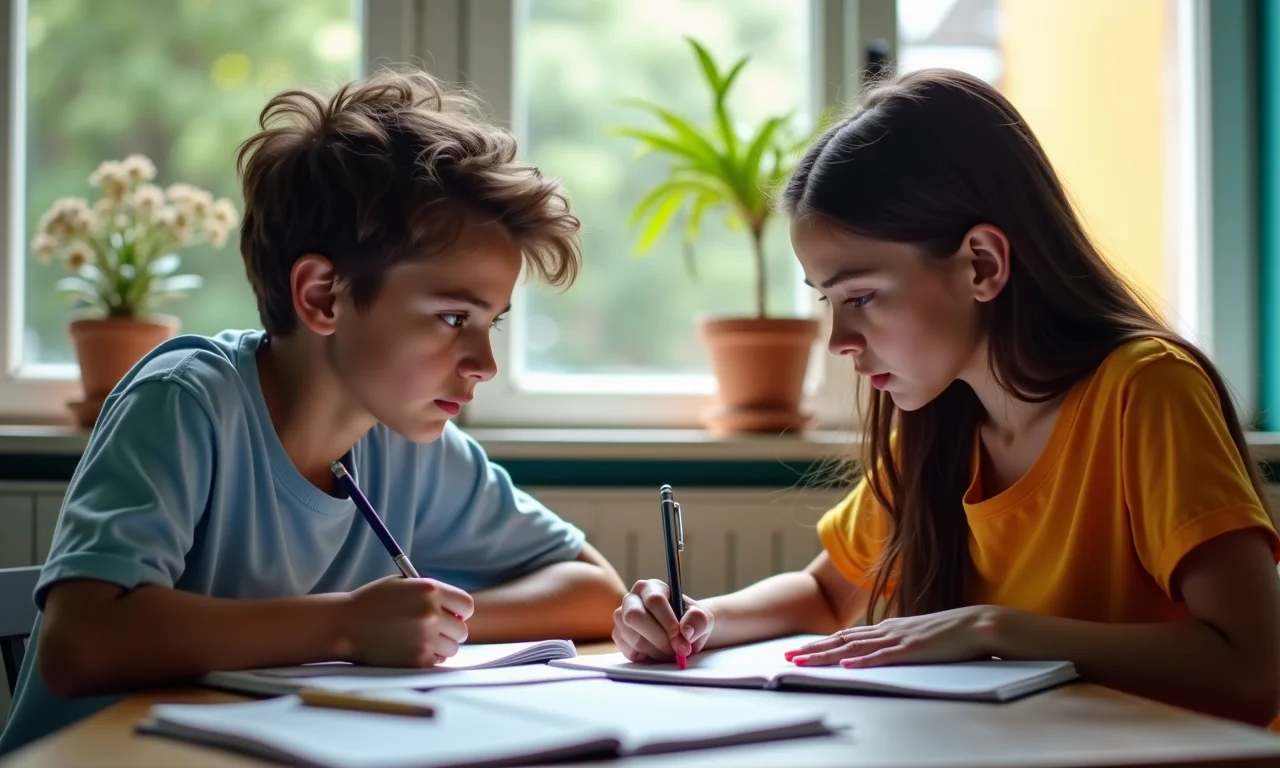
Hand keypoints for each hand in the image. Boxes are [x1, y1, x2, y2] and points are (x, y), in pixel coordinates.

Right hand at [343, 576, 474, 666]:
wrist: (345, 625)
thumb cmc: (373, 602)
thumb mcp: (404, 585)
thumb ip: (432, 594)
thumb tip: (457, 611)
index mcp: (430, 590)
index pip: (466, 605)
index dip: (460, 612)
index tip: (451, 615)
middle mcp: (431, 613)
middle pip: (462, 630)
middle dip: (450, 631)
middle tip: (434, 631)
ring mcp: (425, 638)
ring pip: (452, 649)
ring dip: (440, 647)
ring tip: (420, 640)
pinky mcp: (417, 659)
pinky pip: (437, 661)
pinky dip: (429, 658)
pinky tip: (411, 649)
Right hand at [613, 579, 712, 662]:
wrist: (681, 635)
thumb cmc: (690, 622)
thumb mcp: (702, 619)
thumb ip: (698, 620)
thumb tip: (686, 631)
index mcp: (651, 587)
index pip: (654, 600)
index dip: (667, 621)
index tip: (681, 637)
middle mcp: (632, 599)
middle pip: (635, 616)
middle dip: (659, 638)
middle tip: (677, 651)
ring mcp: (621, 618)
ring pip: (633, 637)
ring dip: (657, 651)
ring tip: (672, 652)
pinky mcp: (619, 636)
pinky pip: (629, 651)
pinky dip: (648, 657)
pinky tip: (659, 653)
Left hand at [786, 605, 1003, 667]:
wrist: (976, 623)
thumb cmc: (949, 633)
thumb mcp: (916, 636)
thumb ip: (897, 642)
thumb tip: (879, 652)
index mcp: (887, 628)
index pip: (846, 636)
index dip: (820, 643)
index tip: (799, 650)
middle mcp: (887, 631)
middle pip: (841, 641)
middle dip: (812, 650)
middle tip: (787, 657)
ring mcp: (898, 639)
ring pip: (854, 649)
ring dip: (826, 656)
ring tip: (804, 661)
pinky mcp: (913, 650)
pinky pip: (883, 658)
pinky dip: (863, 662)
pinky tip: (846, 667)